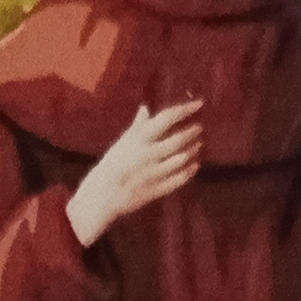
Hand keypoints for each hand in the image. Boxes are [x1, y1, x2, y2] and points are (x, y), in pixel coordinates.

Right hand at [67, 99, 202, 247]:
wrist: (101, 197)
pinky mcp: (157, 189)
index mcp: (138, 139)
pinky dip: (189, 171)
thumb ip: (137, 127)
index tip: (198, 104)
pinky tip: (194, 165)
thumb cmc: (111, 167)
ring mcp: (153, 173)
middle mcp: (147, 154)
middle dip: (191, 132)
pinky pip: (178, 179)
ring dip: (192, 150)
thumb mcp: (122, 143)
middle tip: (199, 127)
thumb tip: (145, 108)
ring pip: (180, 158)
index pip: (166, 118)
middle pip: (177, 139)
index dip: (184, 110)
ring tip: (198, 144)